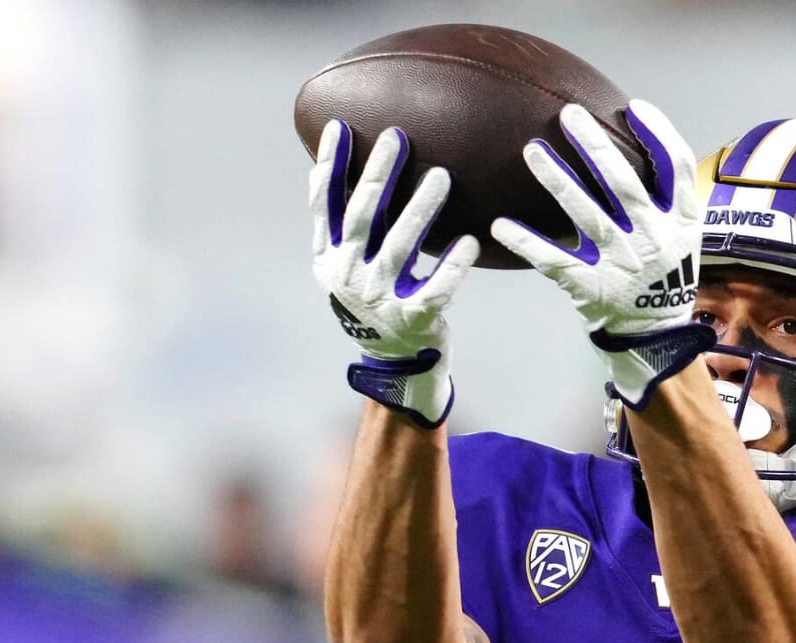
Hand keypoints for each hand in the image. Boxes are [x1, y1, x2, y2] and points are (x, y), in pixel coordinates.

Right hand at [310, 120, 479, 426]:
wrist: (393, 362)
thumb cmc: (374, 299)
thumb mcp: (346, 264)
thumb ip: (342, 224)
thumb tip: (326, 162)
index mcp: (330, 259)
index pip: (326, 205)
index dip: (331, 166)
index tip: (341, 127)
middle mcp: (349, 276)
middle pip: (363, 217)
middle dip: (379, 175)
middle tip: (398, 137)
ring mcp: (380, 299)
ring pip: (401, 247)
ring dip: (420, 209)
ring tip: (441, 175)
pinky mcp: (414, 319)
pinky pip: (436, 289)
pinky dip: (452, 265)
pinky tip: (470, 242)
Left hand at [490, 100, 712, 409]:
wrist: (655, 335)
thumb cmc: (664, 274)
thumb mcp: (683, 235)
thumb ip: (666, 197)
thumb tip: (640, 140)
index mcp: (681, 221)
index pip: (675, 168)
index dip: (657, 134)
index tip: (632, 108)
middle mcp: (652, 238)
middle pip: (622, 183)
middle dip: (594, 146)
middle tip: (568, 114)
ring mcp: (620, 262)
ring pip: (584, 214)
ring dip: (556, 180)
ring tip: (531, 150)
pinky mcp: (590, 285)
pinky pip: (552, 260)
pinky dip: (525, 243)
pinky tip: (499, 225)